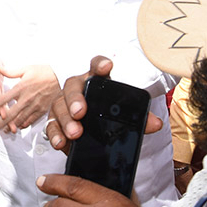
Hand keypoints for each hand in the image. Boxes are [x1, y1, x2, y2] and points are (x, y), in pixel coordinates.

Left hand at [0, 64, 59, 133]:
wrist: (61, 77)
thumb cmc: (44, 72)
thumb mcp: (26, 69)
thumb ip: (11, 71)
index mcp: (21, 88)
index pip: (3, 99)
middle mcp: (26, 99)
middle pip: (10, 114)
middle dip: (0, 123)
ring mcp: (34, 106)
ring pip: (20, 120)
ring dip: (10, 126)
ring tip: (3, 131)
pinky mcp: (42, 110)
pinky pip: (31, 120)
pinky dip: (23, 125)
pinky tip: (18, 127)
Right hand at [45, 56, 161, 152]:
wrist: (92, 128)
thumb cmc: (107, 113)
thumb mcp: (123, 114)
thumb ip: (140, 118)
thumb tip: (155, 123)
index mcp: (96, 80)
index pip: (96, 65)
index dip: (100, 63)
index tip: (107, 67)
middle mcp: (77, 88)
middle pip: (72, 86)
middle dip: (75, 99)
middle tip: (81, 112)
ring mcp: (63, 103)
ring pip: (59, 106)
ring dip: (66, 120)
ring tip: (75, 133)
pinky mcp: (55, 121)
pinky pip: (51, 125)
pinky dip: (55, 134)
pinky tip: (61, 142)